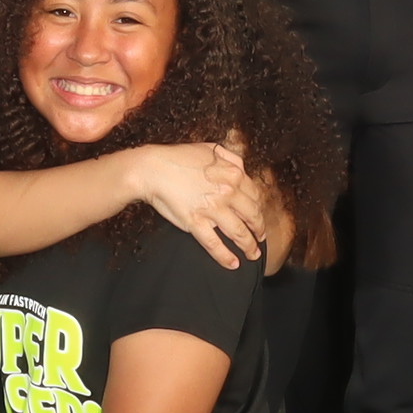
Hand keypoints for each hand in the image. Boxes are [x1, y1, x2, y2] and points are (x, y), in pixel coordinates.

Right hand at [125, 139, 268, 268]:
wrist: (152, 169)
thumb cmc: (178, 157)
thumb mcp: (210, 148)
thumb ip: (231, 158)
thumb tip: (243, 168)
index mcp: (233, 174)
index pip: (255, 196)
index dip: (259, 209)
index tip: (259, 217)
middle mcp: (227, 193)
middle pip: (252, 216)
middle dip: (259, 230)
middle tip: (260, 238)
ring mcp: (212, 209)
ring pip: (239, 233)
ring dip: (249, 246)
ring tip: (253, 255)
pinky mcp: (196, 223)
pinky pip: (215, 244)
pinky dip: (225, 257)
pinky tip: (233, 264)